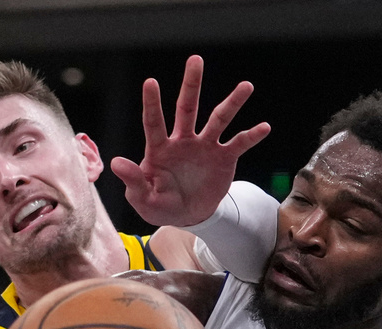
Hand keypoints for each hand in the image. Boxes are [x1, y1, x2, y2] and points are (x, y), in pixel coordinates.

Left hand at [110, 54, 270, 226]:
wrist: (189, 216)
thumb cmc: (160, 205)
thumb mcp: (143, 199)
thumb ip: (133, 181)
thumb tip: (117, 162)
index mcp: (159, 149)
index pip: (153, 123)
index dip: (152, 104)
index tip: (150, 82)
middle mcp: (183, 141)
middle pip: (187, 108)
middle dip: (191, 85)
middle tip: (195, 60)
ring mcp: (205, 147)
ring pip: (218, 119)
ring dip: (232, 103)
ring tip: (246, 86)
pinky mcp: (223, 158)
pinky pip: (238, 144)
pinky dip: (251, 136)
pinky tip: (264, 127)